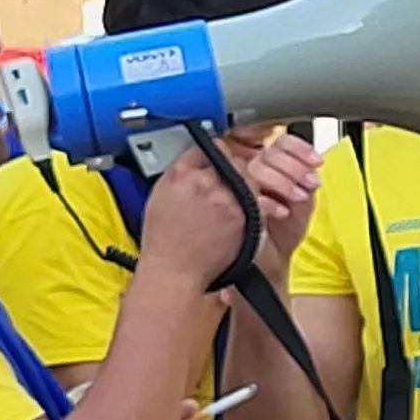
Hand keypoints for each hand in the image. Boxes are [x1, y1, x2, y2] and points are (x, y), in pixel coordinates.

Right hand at [133, 146, 254, 290]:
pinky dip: (256, 202)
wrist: (175, 272)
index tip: (216, 158)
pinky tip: (244, 212)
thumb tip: (197, 160)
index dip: (213, 153)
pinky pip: (258, 198)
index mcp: (181, 174)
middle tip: (226, 184)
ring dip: (245, 184)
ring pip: (248, 175)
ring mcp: (228, 197)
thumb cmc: (165, 241)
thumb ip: (182, 174)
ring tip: (233, 201)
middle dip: (231, 169)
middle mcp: (205, 181)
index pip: (205, 146)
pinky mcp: (245, 215)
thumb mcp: (161, 196)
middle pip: (230, 158)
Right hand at [231, 129, 319, 266]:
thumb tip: (311, 166)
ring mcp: (237, 187)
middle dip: (294, 167)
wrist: (270, 263)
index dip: (299, 149)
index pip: (279, 143)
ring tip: (298, 198)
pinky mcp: (229, 205)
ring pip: (255, 168)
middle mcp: (250, 172)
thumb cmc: (283, 233)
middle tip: (309, 183)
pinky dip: (268, 201)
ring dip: (283, 181)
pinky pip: (246, 192)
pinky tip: (281, 212)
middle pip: (267, 153)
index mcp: (269, 167)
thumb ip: (305, 179)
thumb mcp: (302, 202)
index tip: (316, 161)